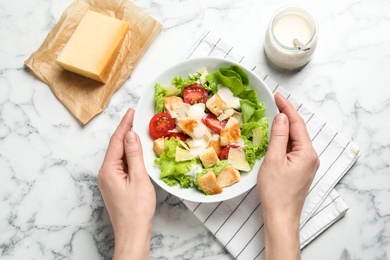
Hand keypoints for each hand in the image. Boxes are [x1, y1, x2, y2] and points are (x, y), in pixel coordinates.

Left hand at [98, 108, 155, 259]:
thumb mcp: (138, 179)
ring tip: (137, 129)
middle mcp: (105, 173)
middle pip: (115, 146)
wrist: (133, 232)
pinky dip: (129, 155)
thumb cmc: (137, 210)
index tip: (130, 111)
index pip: (117, 141)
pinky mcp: (115, 185)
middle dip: (125, 130)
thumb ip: (134, 155)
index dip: (124, 124)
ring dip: (127, 142)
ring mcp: (109, 179)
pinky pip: (121, 164)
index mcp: (108, 170)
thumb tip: (130, 135)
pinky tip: (136, 151)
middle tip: (134, 116)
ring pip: (118, 155)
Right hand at [257, 93, 319, 259]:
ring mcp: (307, 164)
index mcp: (306, 152)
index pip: (297, 123)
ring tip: (273, 114)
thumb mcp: (274, 159)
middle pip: (298, 130)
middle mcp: (311, 156)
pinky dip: (284, 139)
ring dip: (285, 127)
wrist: (280, 216)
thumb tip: (282, 116)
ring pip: (295, 139)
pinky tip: (276, 135)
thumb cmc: (275, 190)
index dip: (287, 107)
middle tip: (274, 102)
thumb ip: (279, 136)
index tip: (277, 95)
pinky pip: (293, 149)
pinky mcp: (301, 170)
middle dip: (287, 115)